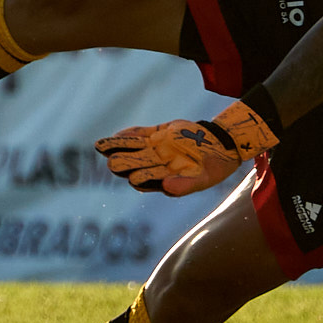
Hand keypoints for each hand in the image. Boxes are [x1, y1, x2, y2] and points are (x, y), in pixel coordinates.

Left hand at [98, 97, 279, 196]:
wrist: (222, 143)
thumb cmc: (215, 167)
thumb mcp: (205, 179)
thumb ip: (185, 185)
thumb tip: (166, 188)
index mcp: (167, 178)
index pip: (150, 180)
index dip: (142, 178)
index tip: (133, 178)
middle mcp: (158, 165)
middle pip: (137, 164)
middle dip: (124, 164)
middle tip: (112, 165)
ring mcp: (157, 148)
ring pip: (134, 148)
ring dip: (118, 148)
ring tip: (100, 147)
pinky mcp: (158, 133)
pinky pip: (140, 134)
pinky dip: (128, 134)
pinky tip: (115, 136)